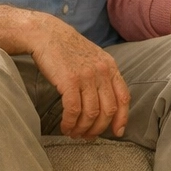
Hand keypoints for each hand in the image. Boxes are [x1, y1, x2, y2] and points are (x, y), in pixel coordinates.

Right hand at [29, 18, 130, 138]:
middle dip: (99, 128)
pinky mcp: (69, 81)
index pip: (124, 97)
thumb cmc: (67, 49)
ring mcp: (87, 76)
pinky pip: (73, 109)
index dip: (122, 117)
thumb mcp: (93, 58)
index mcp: (110, 67)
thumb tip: (103, 103)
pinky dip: (70, 122)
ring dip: (82, 128)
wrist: (46, 34)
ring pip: (91, 113)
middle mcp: (102, 72)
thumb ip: (101, 77)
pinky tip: (65, 127)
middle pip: (108, 110)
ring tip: (74, 133)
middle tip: (88, 137)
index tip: (117, 132)